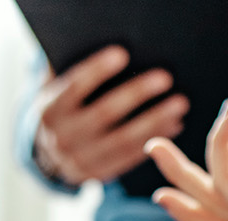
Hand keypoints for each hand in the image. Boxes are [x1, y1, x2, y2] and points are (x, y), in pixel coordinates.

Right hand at [33, 45, 188, 184]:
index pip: (74, 87)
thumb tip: (87, 41)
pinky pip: (129, 156)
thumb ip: (67, 72)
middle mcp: (63, 137)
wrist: (48, 157)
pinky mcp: (98, 173)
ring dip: (154, 121)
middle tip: (165, 78)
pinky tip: (173, 125)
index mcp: (51, 111)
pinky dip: (153, 140)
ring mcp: (80, 159)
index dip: (97, 70)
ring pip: (122, 139)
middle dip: (135, 94)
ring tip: (179, 105)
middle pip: (103, 113)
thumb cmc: (61, 110)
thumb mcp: (55, 92)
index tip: (122, 54)